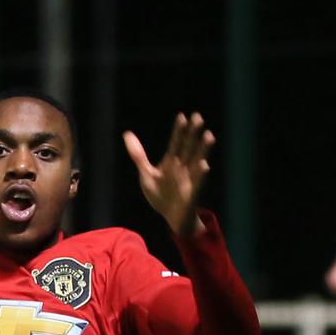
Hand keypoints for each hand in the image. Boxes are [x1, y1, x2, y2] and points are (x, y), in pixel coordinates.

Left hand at [123, 112, 214, 235]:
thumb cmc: (160, 195)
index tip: (182, 116)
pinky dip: (200, 174)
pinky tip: (204, 164)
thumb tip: (127, 133)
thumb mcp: (146, 174)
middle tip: (198, 117)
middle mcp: (182, 168)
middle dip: (192, 133)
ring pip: (196, 161)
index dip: (178, 130)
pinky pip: (197, 182)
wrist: (170, 218)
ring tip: (209, 135)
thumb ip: (138, 155)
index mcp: (171, 162)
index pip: (176, 143)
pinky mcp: (191, 193)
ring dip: (203, 149)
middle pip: (188, 147)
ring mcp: (188, 179)